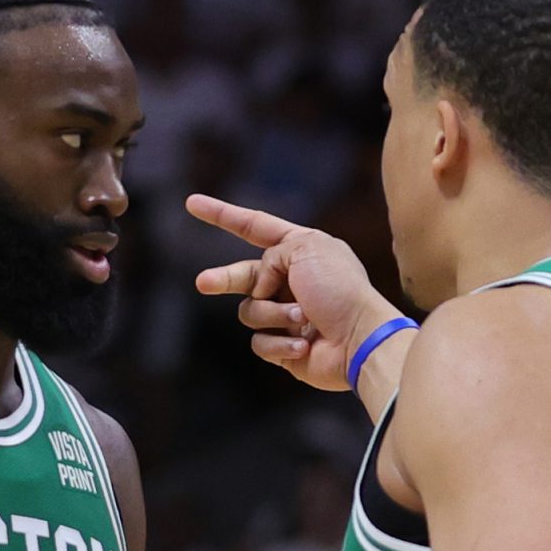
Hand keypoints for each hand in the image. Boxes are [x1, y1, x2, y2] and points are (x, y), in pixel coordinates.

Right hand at [188, 193, 404, 391]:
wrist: (359, 340)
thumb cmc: (339, 290)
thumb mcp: (306, 248)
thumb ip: (271, 254)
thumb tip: (260, 290)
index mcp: (300, 249)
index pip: (254, 227)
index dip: (222, 215)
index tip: (192, 204)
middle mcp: (291, 280)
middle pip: (242, 274)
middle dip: (223, 279)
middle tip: (203, 282)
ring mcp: (285, 314)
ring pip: (249, 311)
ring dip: (273, 315)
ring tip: (303, 320)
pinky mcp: (283, 346)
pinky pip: (260, 342)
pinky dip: (280, 343)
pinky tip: (304, 345)